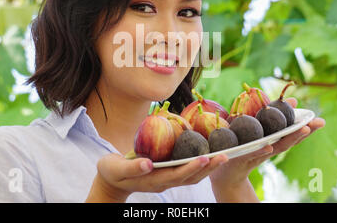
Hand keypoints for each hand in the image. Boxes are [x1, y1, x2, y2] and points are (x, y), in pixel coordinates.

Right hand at [86, 152, 227, 201]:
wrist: (111, 181)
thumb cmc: (111, 172)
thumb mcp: (116, 169)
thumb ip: (131, 168)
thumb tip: (148, 163)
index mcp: (153, 180)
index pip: (177, 175)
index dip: (191, 167)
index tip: (206, 157)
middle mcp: (164, 182)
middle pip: (191, 177)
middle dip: (208, 168)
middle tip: (225, 156)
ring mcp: (166, 179)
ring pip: (192, 176)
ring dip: (208, 168)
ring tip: (224, 156)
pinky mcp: (167, 174)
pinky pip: (187, 171)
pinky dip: (200, 165)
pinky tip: (208, 154)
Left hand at [209, 98, 324, 197]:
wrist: (223, 171)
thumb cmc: (240, 147)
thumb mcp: (253, 129)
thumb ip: (268, 115)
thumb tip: (290, 100)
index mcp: (272, 140)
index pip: (292, 133)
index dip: (306, 127)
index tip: (321, 120)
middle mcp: (269, 148)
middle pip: (289, 139)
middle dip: (305, 131)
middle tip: (320, 122)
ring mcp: (258, 154)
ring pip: (277, 147)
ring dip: (290, 139)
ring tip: (303, 130)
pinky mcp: (243, 158)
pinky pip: (253, 154)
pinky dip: (262, 150)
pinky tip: (270, 145)